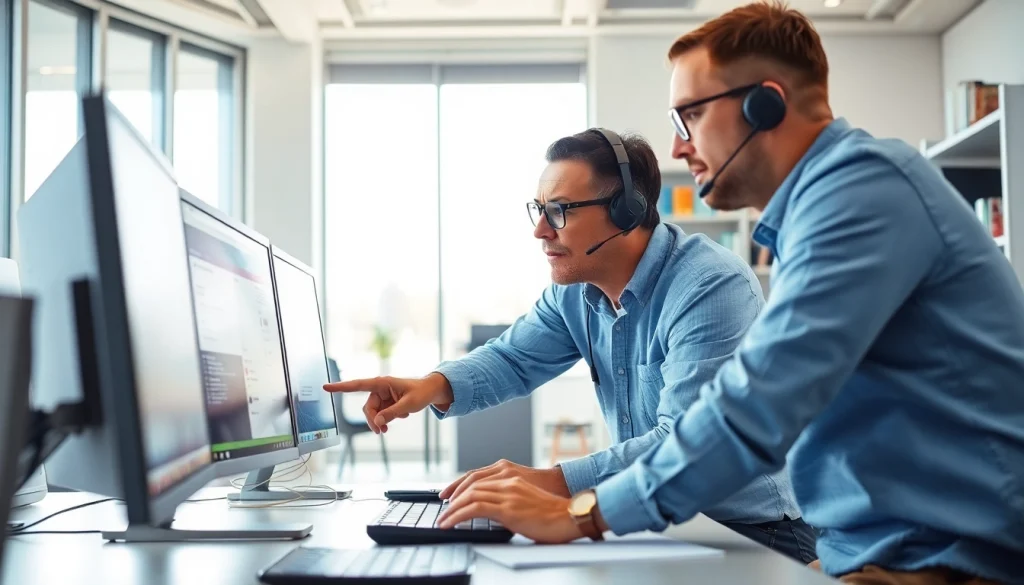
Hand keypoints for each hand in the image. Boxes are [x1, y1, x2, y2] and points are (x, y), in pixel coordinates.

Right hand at [323, 373, 453, 432]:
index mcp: (382, 382)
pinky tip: (400, 416)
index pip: (358, 385)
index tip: (326, 387)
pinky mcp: (387, 403)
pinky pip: (381, 415)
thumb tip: (377, 422)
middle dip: (372, 421)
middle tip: (381, 433)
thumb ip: (392, 413)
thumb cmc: (421, 392)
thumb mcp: (408, 404)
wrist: (431, 392)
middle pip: (367, 408)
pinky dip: (387, 419)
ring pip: (373, 413)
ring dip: (380, 422)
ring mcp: (383, 396)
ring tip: (388, 429)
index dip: (341, 387)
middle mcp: (380, 388)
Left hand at [437, 477, 583, 543]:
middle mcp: (507, 480)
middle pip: (470, 484)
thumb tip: (493, 508)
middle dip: (452, 496)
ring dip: (452, 509)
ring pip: (469, 495)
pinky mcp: (507, 508)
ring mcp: (507, 493)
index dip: (459, 485)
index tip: (448, 495)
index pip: (476, 475)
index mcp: (511, 475)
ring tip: (443, 519)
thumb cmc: (551, 511)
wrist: (568, 516)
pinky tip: (451, 523)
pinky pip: (474, 509)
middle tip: (442, 509)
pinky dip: (458, 515)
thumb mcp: (526, 497)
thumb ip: (509, 496)